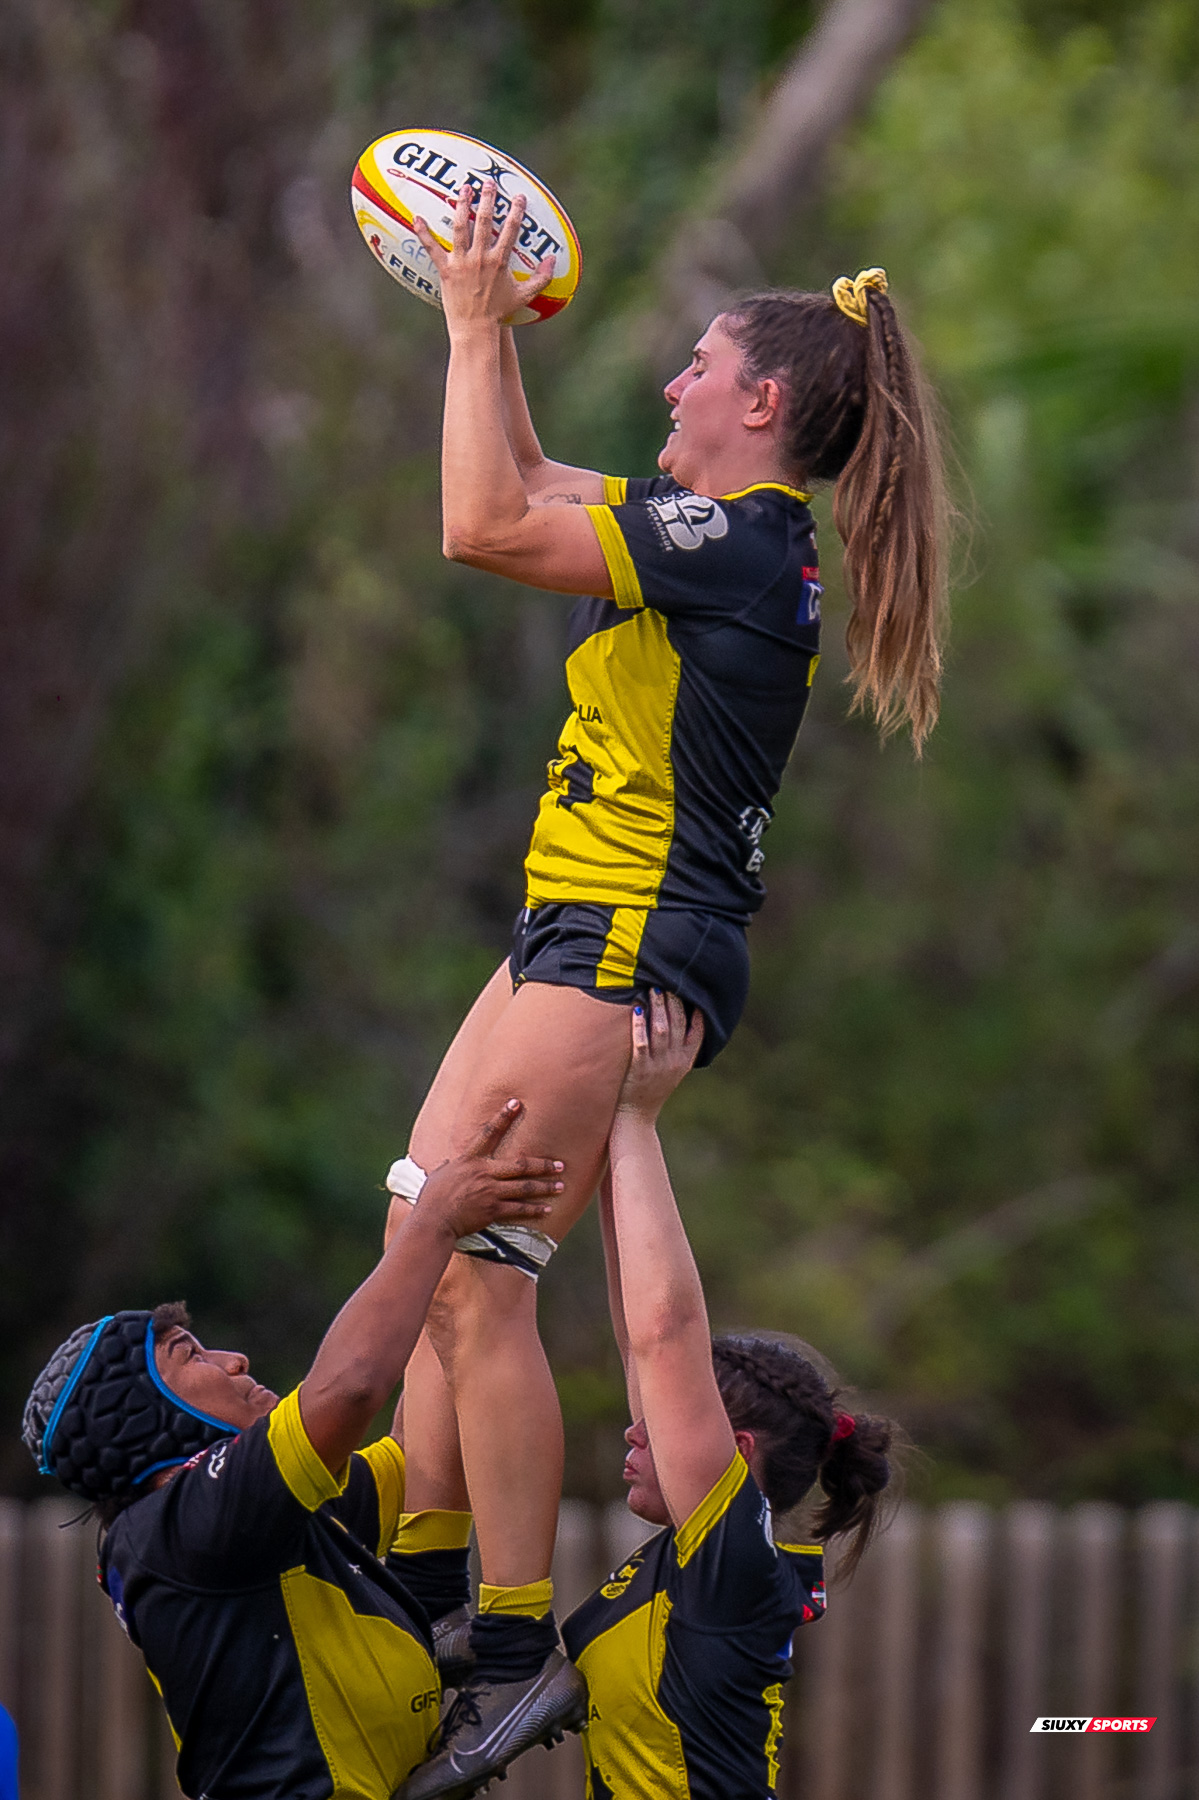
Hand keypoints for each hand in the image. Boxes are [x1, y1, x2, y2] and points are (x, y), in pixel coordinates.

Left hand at [412, 179, 554, 331]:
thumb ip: (541, 278)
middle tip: (487, 182)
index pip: (510, 230)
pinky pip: (432, 249)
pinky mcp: (445, 271)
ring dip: (462, 206)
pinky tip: (416, 218)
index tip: (518, 196)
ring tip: (463, 189)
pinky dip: (423, 233)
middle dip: (487, 200)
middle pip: (484, 222)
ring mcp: (461, 263)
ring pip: (460, 228)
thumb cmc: (499, 314)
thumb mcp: (524, 296)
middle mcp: (480, 258)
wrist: (476, 330)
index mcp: (499, 262)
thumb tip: (553, 260)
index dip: (516, 212)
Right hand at [417, 1099, 562, 1239]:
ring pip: (524, 1187)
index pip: (489, 1133)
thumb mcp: (439, 1175)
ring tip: (561, 1186)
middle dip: (543, 1164)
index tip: (516, 1103)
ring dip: (545, 1187)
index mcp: (469, 1160)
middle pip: (520, 1164)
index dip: (502, 1117)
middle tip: (560, 1164)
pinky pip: (519, 1209)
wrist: (433, 1220)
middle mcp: (483, 1172)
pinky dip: (535, 1209)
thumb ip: (448, 1167)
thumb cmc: (432, 1198)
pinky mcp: (493, 1209)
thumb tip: (447, 1163)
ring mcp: (490, 1191)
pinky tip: (547, 1209)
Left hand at [615, 991, 702, 1123]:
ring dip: (658, 1007)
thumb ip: (678, 1048)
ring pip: (661, 1029)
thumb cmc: (653, 1090)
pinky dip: (639, 1025)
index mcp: (686, 1060)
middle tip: (668, 981)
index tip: (692, 990)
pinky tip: (636, 1010)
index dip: (696, 1010)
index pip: (698, 1031)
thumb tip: (678, 1020)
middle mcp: (675, 1061)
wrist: (638, 1117)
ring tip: (654, 989)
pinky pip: (641, 1042)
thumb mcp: (673, 1070)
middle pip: (678, 1024)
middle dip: (674, 1001)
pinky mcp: (640, 1068)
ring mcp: (658, 1064)